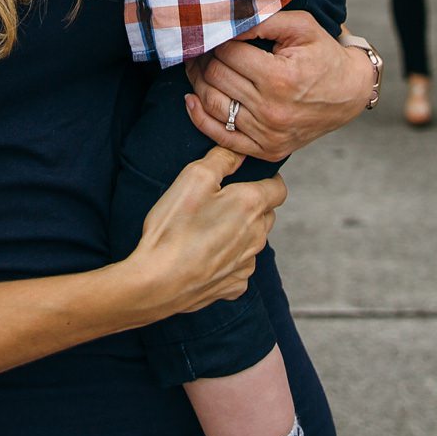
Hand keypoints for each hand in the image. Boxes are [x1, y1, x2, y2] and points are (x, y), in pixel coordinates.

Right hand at [125, 146, 284, 314]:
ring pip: (254, 241)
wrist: (158, 281)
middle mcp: (257, 235)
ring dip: (240, 233)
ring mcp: (247, 263)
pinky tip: (204, 256)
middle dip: (251, 206)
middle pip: (266, 214)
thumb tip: (238, 150)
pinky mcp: (235, 285)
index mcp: (251, 204)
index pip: (278, 187)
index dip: (266, 179)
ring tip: (207, 230)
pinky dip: (228, 259)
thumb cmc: (174, 227)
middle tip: (219, 203)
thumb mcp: (193, 177)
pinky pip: (239, 266)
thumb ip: (222, 158)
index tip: (247, 179)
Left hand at [184, 11, 373, 159]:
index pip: (227, 54)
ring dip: (198, 83)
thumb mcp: (301, 27)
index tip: (215, 32)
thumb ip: (263, 21)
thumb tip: (226, 21)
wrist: (350, 93)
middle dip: (203, 58)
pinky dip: (200, 118)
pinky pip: (222, 137)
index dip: (216, 39)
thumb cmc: (324, 56)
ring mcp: (267, 134)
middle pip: (216, 78)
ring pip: (213, 105)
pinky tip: (192, 100)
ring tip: (197, 67)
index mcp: (279, 78)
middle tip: (202, 47)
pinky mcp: (266, 149)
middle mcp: (271, 110)